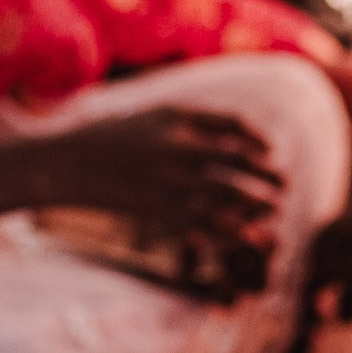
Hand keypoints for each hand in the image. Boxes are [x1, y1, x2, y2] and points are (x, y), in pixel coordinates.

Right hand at [36, 107, 284, 290]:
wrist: (66, 163)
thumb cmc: (113, 136)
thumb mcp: (154, 115)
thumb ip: (196, 122)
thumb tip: (241, 134)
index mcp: (177, 117)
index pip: (234, 124)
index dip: (258, 139)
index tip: (270, 151)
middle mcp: (177, 147)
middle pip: (238, 162)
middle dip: (267, 176)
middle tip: (285, 185)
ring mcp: (167, 181)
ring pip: (226, 197)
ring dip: (257, 206)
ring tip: (275, 212)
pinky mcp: (157, 210)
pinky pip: (203, 223)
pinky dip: (228, 230)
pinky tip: (246, 237)